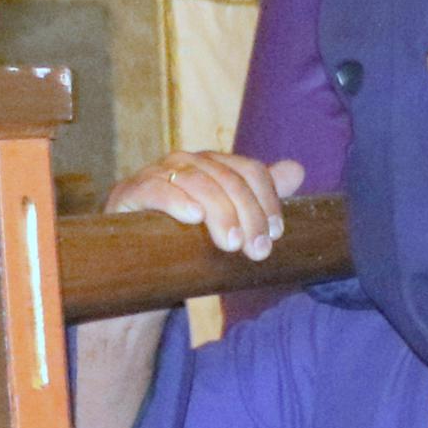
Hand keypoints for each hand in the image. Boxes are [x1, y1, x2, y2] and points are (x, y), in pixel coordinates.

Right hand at [109, 150, 305, 258]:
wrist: (136, 265)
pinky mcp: (130, 191)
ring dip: (220, 213)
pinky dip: (176, 200)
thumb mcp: (227, 221)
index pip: (250, 170)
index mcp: (214, 165)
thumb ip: (259, 195)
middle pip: (228, 179)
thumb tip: (297, 170)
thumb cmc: (186, 241)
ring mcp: (156, 173)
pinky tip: (193, 217)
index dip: (267, 201)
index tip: (276, 234)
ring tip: (231, 244)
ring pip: (198, 182)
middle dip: (248, 216)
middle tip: (258, 251)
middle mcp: (187, 162)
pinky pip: (156, 188)